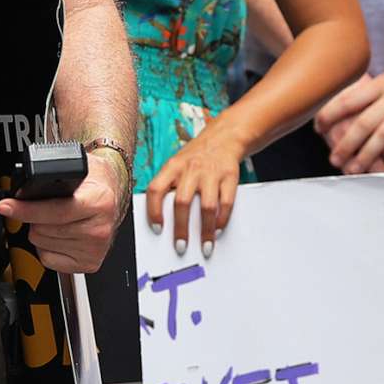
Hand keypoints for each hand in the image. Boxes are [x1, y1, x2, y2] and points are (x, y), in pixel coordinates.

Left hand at [4, 147, 128, 274]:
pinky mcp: (89, 263)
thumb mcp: (77, 168)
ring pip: (42, 244)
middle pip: (44, 230)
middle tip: (40, 208)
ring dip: (40, 232)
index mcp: (99, 201)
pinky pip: (49, 259)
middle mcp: (100, 228)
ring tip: (53, 220)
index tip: (6, 206)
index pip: (55, 211)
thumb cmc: (92, 182)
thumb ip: (52, 176)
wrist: (110, 193)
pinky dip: (46, 248)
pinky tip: (58, 235)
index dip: (26, 209)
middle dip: (33, 218)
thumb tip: (22, 189)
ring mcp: (95, 249)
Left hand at [147, 131, 243, 255]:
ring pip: (206, 206)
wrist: (224, 137)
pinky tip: (217, 230)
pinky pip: (226, 202)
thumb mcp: (177, 165)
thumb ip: (170, 187)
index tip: (157, 229)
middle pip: (182, 202)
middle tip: (180, 247)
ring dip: (205, 230)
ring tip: (204, 245)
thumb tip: (163, 221)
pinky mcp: (229, 176)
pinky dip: (221, 219)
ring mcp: (211, 172)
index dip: (154, 210)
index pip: (156, 189)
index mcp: (172, 166)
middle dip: (180, 229)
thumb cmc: (195, 158)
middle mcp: (191, 169)